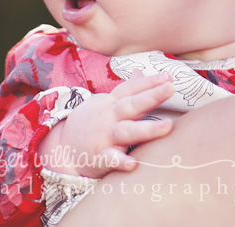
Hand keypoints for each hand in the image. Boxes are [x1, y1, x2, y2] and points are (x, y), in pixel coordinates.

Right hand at [37, 70, 173, 177]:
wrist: (63, 147)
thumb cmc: (92, 123)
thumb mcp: (105, 102)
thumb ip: (126, 89)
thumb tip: (140, 71)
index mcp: (111, 103)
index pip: (131, 89)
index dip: (149, 82)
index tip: (169, 77)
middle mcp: (109, 118)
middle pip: (131, 105)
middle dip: (151, 96)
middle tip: (171, 89)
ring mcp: (104, 137)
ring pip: (127, 132)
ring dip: (147, 129)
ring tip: (167, 126)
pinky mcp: (99, 157)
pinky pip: (110, 159)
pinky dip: (121, 162)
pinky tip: (134, 164)